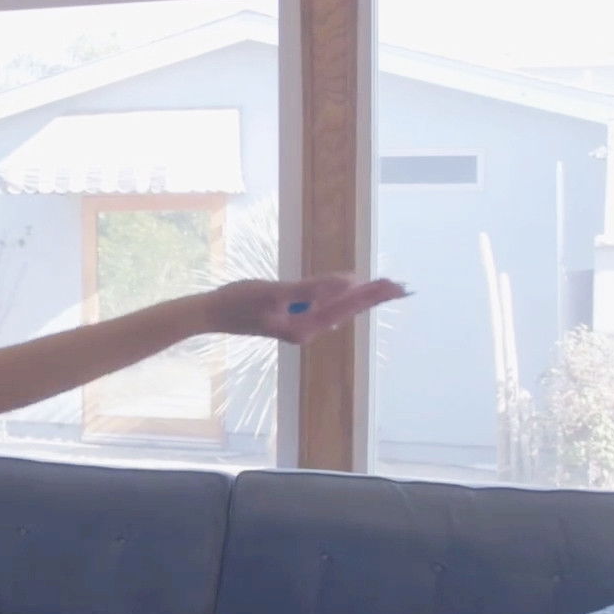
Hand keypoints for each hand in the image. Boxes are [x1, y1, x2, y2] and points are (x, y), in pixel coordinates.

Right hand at [204, 274, 407, 343]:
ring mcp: (299, 325)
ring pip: (337, 309)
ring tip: (383, 288)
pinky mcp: (291, 318)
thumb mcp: (275, 292)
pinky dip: (341, 299)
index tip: (397, 286)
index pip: (347, 306)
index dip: (373, 294)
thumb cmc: (238, 301)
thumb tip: (349, 283)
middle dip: (374, 296)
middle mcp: (307, 329)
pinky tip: (349, 294)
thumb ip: (312, 289)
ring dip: (360, 298)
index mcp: (306, 325)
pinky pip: (324, 308)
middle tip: (402, 286)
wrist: (211, 314)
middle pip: (347, 309)